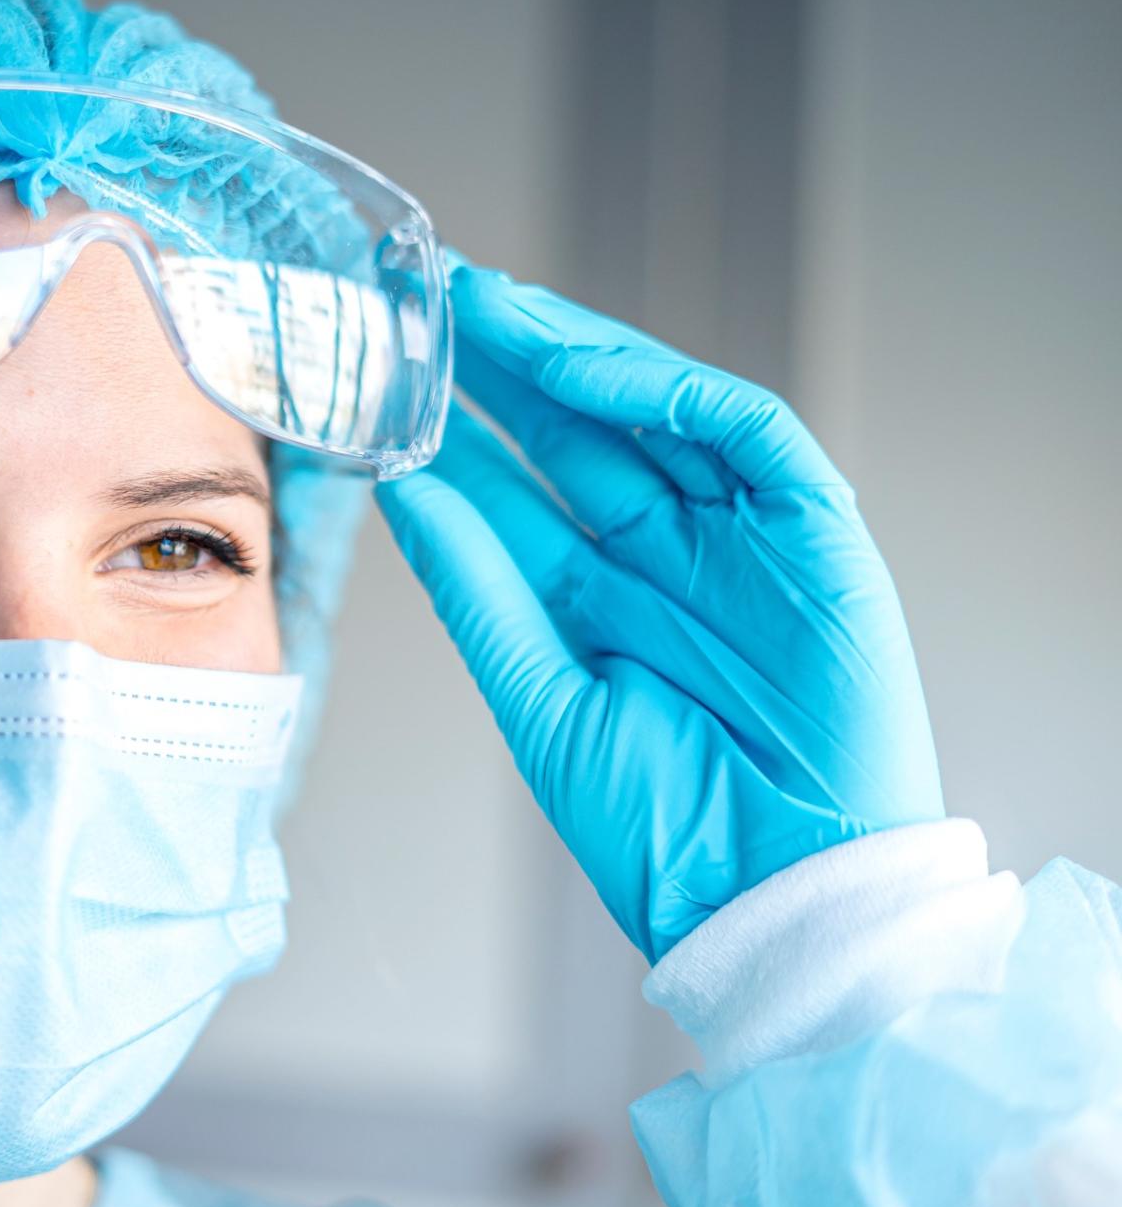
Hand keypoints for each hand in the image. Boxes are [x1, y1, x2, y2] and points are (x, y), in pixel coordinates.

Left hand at [379, 264, 943, 960]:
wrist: (774, 905)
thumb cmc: (662, 828)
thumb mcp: (539, 698)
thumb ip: (476, 588)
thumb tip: (402, 491)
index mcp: (595, 605)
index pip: (518, 491)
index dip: (459, 428)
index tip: (390, 373)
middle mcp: (665, 561)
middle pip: (580, 434)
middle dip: (509, 365)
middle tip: (435, 301)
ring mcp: (740, 543)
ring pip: (657, 414)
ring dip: (576, 355)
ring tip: (491, 308)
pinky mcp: (816, 537)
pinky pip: (748, 436)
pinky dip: (672, 395)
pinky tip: (588, 371)